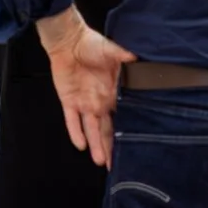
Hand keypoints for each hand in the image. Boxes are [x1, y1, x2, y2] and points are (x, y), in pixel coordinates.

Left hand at [36, 6, 134, 167]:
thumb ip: (126, 56)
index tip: (136, 148)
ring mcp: (84, 103)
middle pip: (107, 130)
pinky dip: (75, 132)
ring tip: (100, 162)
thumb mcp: (112, 50)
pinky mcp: (69, 101)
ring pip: (91, 130)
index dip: (128, 133)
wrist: (68, 41)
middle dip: (111, 148)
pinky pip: (71, 120)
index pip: (122, 118)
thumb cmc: (92, 44)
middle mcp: (100, 102)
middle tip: (116, 166)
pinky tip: (80, 145)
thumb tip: (139, 57)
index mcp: (113, 94)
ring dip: (96, 145)